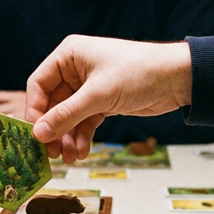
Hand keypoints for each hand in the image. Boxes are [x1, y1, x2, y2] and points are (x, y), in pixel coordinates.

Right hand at [26, 35, 192, 162]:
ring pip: (68, 116)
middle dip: (53, 129)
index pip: (39, 84)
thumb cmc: (138, 72)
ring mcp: (89, 87)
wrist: (177, 78)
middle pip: (52, 104)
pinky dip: (82, 137)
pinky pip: (84, 122)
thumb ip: (66, 115)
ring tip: (69, 158)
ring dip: (67, 138)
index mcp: (69, 55)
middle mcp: (75, 69)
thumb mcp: (98, 95)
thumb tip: (38, 133)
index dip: (35, 110)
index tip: (35, 135)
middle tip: (51, 153)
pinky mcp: (102, 102)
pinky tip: (82, 152)